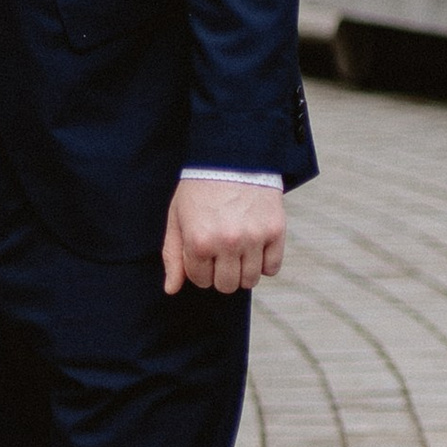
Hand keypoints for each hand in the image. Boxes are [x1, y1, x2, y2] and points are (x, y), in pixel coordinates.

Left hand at [162, 174, 285, 297]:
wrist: (232, 156)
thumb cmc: (200, 187)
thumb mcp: (177, 217)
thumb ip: (173, 255)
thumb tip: (171, 290)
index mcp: (199, 240)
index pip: (200, 280)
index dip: (199, 268)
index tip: (202, 251)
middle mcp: (227, 242)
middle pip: (226, 285)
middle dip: (220, 273)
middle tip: (220, 253)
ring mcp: (254, 238)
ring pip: (250, 280)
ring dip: (242, 271)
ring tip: (237, 251)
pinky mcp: (275, 231)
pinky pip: (272, 268)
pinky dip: (265, 264)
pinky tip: (255, 248)